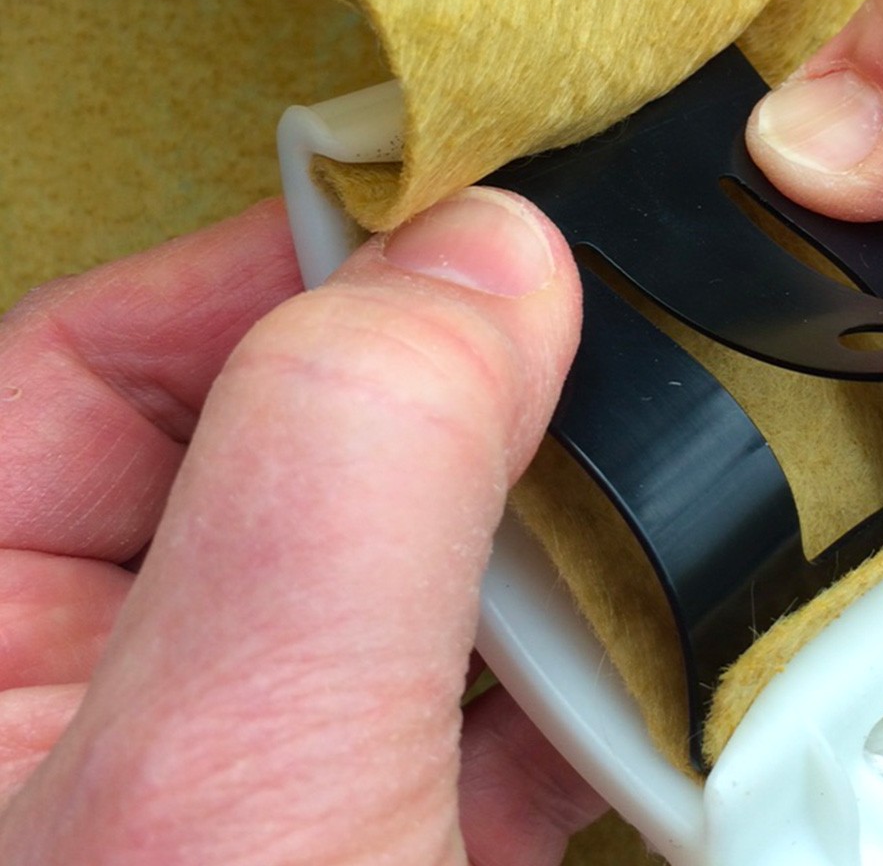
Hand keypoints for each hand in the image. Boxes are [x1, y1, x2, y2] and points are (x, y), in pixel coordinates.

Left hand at [0, 190, 601, 863]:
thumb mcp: (245, 758)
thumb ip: (350, 473)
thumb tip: (485, 258)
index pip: (95, 364)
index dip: (282, 263)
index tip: (462, 221)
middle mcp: (115, 708)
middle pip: (284, 460)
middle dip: (449, 410)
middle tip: (571, 363)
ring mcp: (264, 781)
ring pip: (407, 578)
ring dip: (540, 551)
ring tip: (629, 515)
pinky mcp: (391, 846)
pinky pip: (490, 711)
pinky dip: (584, 678)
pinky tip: (645, 664)